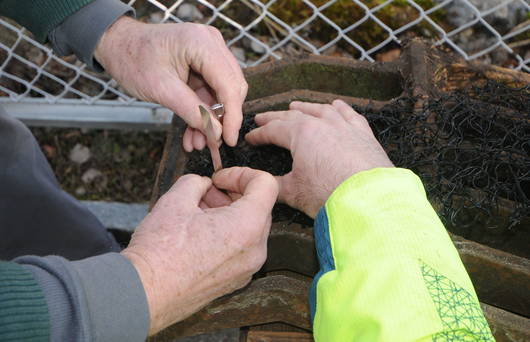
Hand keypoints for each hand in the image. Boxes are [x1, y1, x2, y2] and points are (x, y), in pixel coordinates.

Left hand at [95, 16, 246, 150]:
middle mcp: (211, 44)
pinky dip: (203, 112)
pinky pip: (212, 92)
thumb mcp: (161, 89)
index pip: (229, 85)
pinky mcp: (205, 63)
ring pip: (222, 94)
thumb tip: (216, 133)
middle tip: (211, 144)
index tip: (229, 140)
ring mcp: (210, 52)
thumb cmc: (132, 59)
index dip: (232, 116)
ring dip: (211, 120)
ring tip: (196, 142)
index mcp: (202, 43)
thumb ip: (191, 110)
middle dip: (222, 119)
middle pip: (232, 88)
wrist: (118, 45)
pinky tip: (193, 132)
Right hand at [121, 167, 277, 334]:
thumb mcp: (175, 200)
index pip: (266, 185)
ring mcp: (246, 269)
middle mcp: (255, 250)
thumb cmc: (159, 251)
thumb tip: (203, 185)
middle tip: (205, 193)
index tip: (218, 179)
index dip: (241, 173)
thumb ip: (197, 183)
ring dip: (229, 214)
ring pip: (249, 229)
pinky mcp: (235, 281)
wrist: (143, 294)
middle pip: (259, 207)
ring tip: (197, 213)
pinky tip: (199, 234)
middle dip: (233, 194)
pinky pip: (241, 249)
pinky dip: (227, 235)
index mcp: (247, 226)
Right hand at [245, 100, 392, 217]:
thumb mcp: (294, 192)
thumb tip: (263, 183)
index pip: (274, 130)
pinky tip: (335, 106)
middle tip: (263, 118)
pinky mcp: (364, 134)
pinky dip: (339, 108)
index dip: (260, 134)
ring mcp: (345, 126)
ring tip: (295, 107)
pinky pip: (349, 114)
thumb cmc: (329, 195)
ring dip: (306, 107)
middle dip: (275, 117)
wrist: (369, 200)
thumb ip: (275, 184)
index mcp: (301, 134)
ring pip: (321, 109)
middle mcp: (323, 123)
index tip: (251, 138)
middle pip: (294, 116)